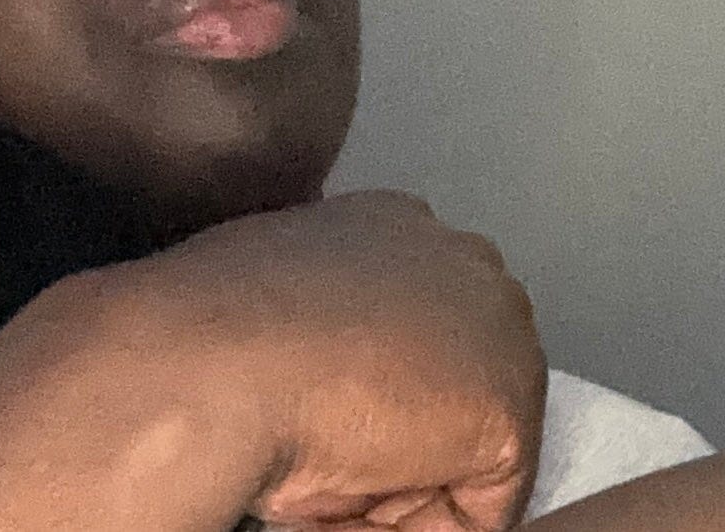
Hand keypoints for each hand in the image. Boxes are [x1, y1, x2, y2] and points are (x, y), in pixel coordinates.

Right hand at [133, 191, 545, 531]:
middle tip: (334, 461)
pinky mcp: (509, 406)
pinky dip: (420, 526)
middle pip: (460, 378)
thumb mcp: (283, 304)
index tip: (327, 427)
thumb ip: (333, 325)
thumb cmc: (216, 328)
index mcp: (396, 222)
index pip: (422, 327)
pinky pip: (479, 508)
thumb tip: (327, 385)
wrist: (216, 360)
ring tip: (332, 472)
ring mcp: (498, 326)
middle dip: (412, 430)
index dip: (377, 393)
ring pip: (473, 442)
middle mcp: (459, 255)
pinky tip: (353, 496)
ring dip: (412, 477)